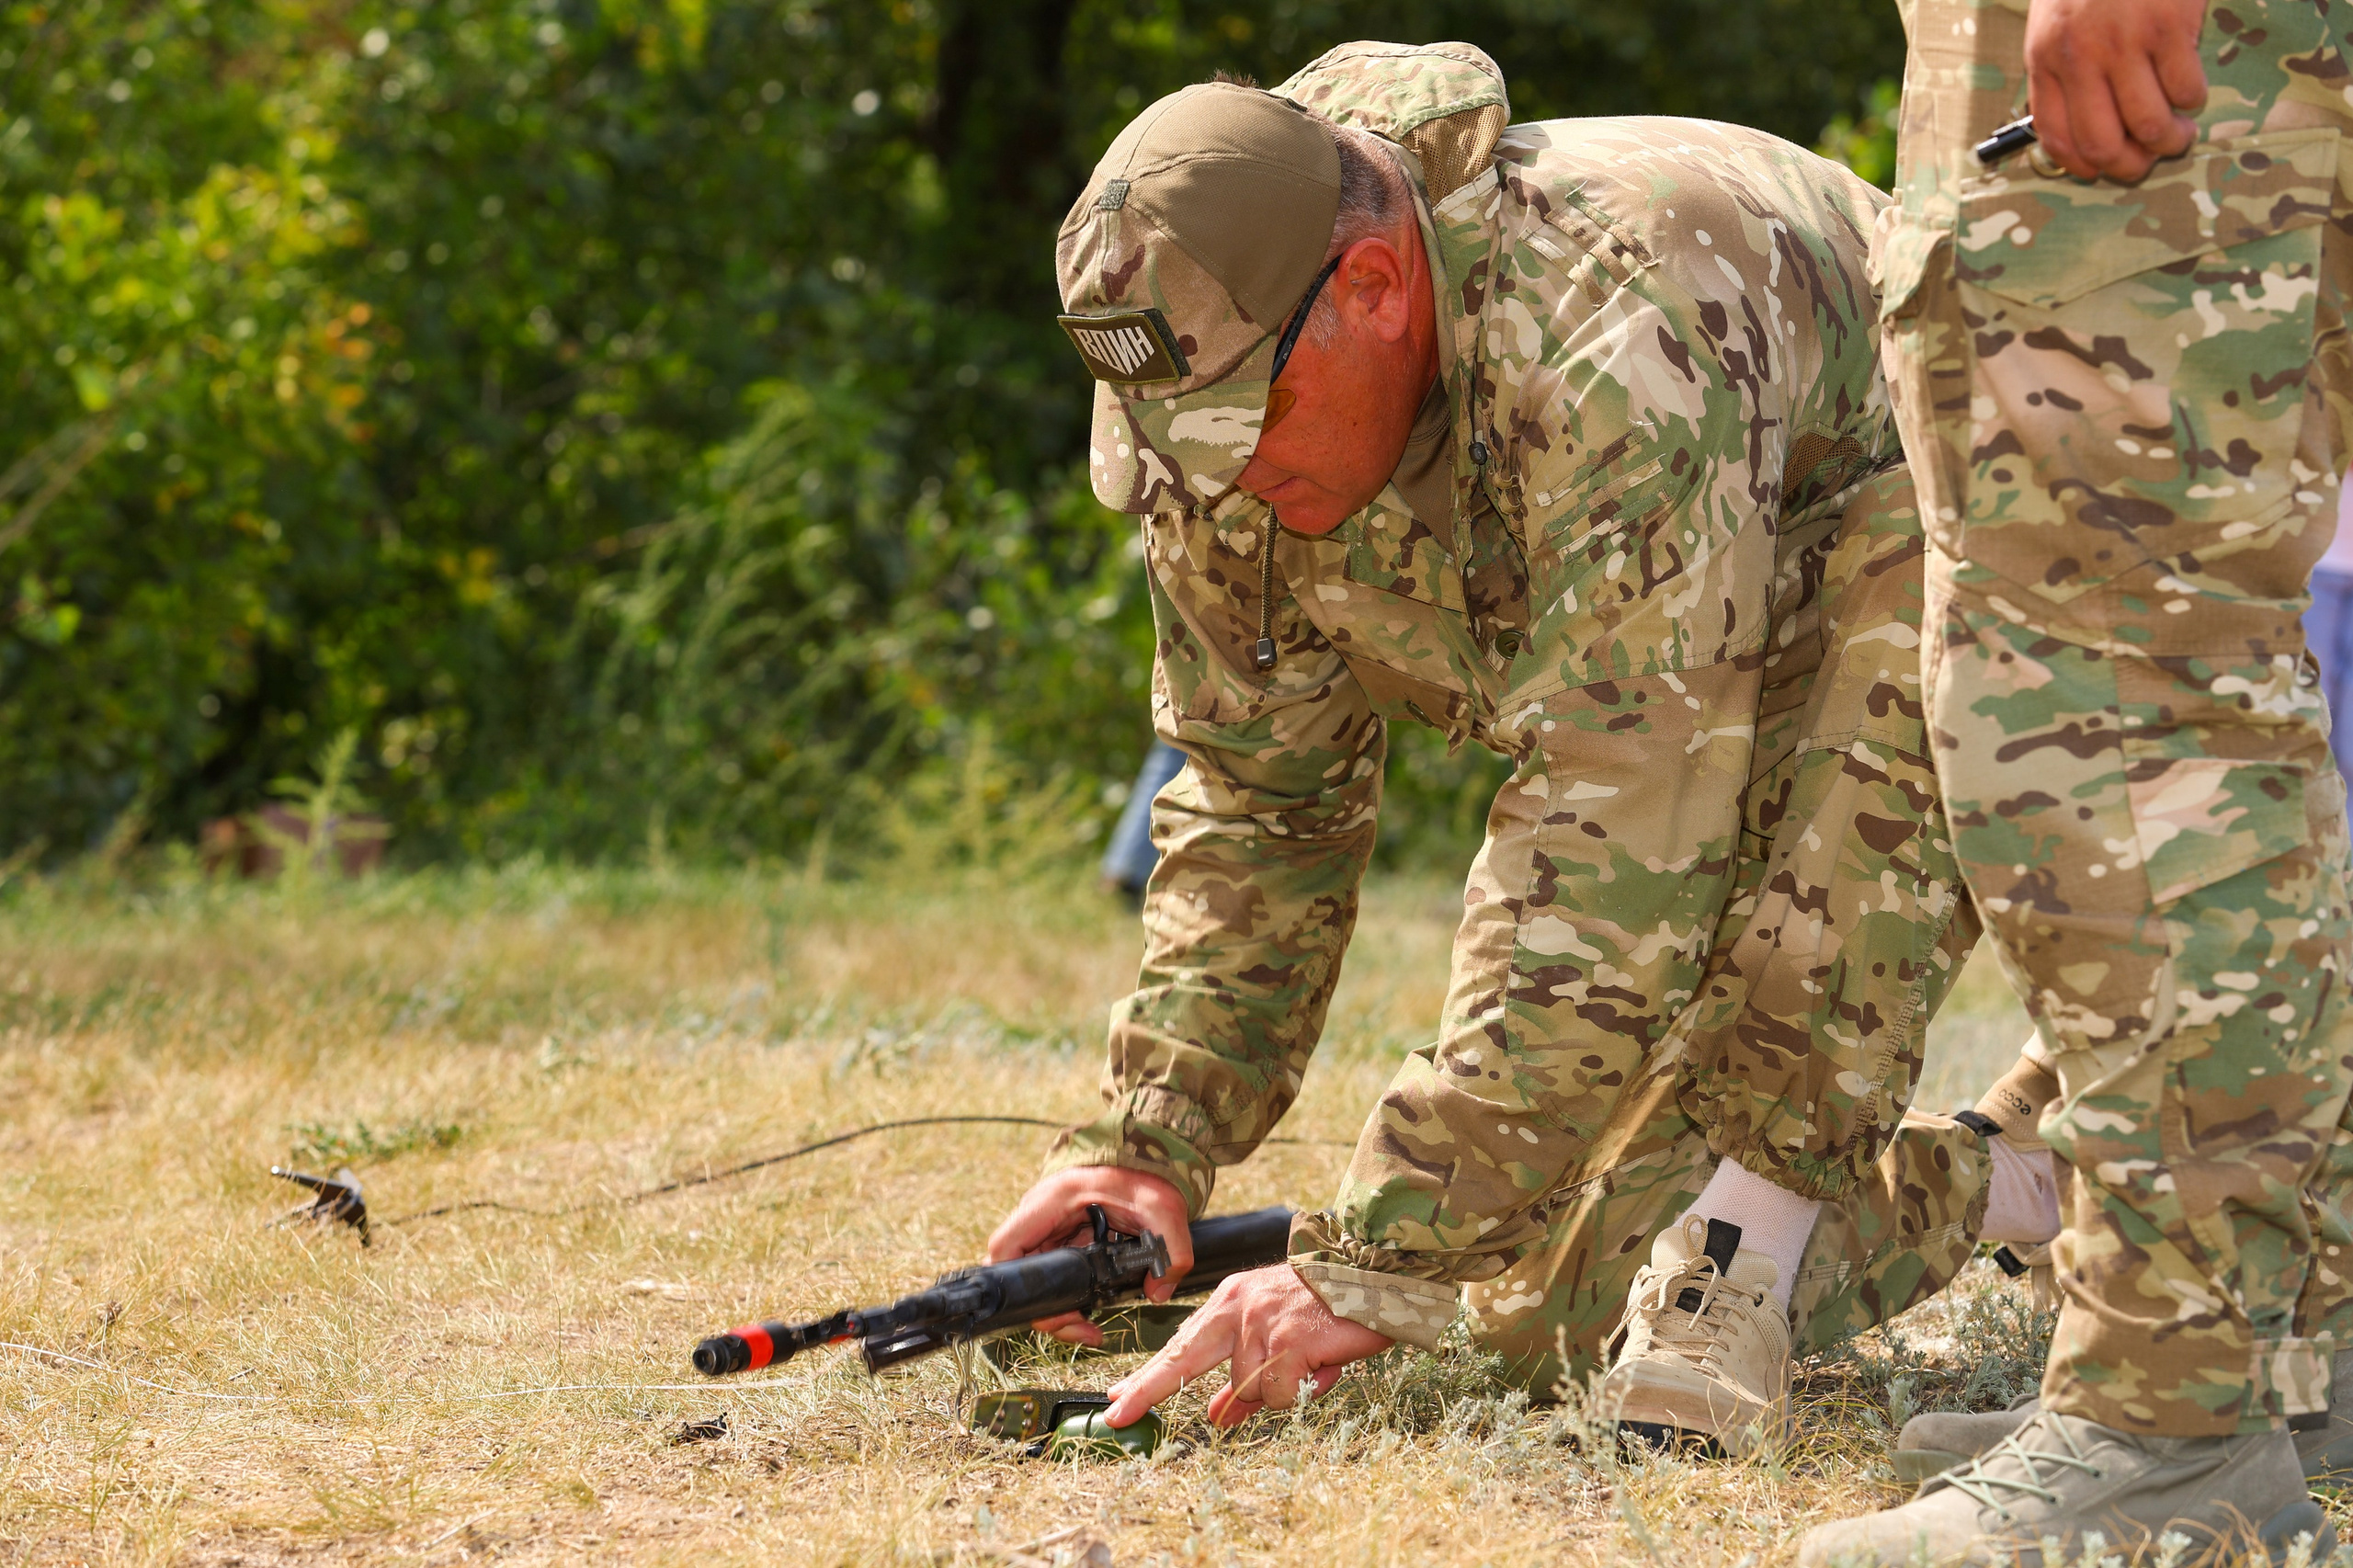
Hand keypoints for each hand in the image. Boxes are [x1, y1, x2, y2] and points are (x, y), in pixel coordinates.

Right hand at [985, 1166, 1192, 1346]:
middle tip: (1082, 1330)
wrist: (1148, 1161)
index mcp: (1052, 1202)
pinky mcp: (1062, 1239)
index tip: (1044, 1308)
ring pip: (1036, 1277)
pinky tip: (1092, 1310)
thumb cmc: (1146, 1177)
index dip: (1012, 1281)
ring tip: (1090, 1329)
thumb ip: (1170, 1250)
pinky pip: (1054, 1273)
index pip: (1006, 1245)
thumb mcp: (1164, 1209)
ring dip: (1058, 1307)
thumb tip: (1158, 1293)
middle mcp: (1040, 1216)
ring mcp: (1049, 1229)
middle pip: (1019, 1272)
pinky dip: (1068, 1295)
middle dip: (1046, 1308)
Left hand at [1103, 1263, 1391, 1427]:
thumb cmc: (1326, 1309)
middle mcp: (1238, 1308)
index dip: (1150, 1374)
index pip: (1181, 1343)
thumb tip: (1216, 1415)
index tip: (1118, 1396)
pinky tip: (1321, 1365)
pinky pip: (1281, 1393)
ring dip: (1279, 1390)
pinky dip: (1302, 1390)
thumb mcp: (1277, 1335)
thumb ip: (1244, 1376)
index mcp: (1230, 1301)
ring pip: (1249, 1389)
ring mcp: (1261, 1323)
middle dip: (1148, 1389)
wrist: (1372, 1280)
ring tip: (1309, 1363)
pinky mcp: (1287, 1341)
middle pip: (1183, 1358)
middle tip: (1117, 1414)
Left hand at [2025, 0, 2206, 181]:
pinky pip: (2185, 88)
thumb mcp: (2056, 22)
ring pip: (2149, 126)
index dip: (2085, 166)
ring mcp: (2124, 44)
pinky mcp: (2167, 27)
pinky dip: (2194, 99)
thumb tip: (2087, 128)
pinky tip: (2191, 88)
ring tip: (2181, 131)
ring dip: (2171, 140)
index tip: (2108, 166)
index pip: (2057, 139)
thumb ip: (2063, 70)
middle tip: (2152, 156)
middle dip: (2133, 166)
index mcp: (2046, 61)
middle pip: (2103, 145)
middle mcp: (2079, 59)